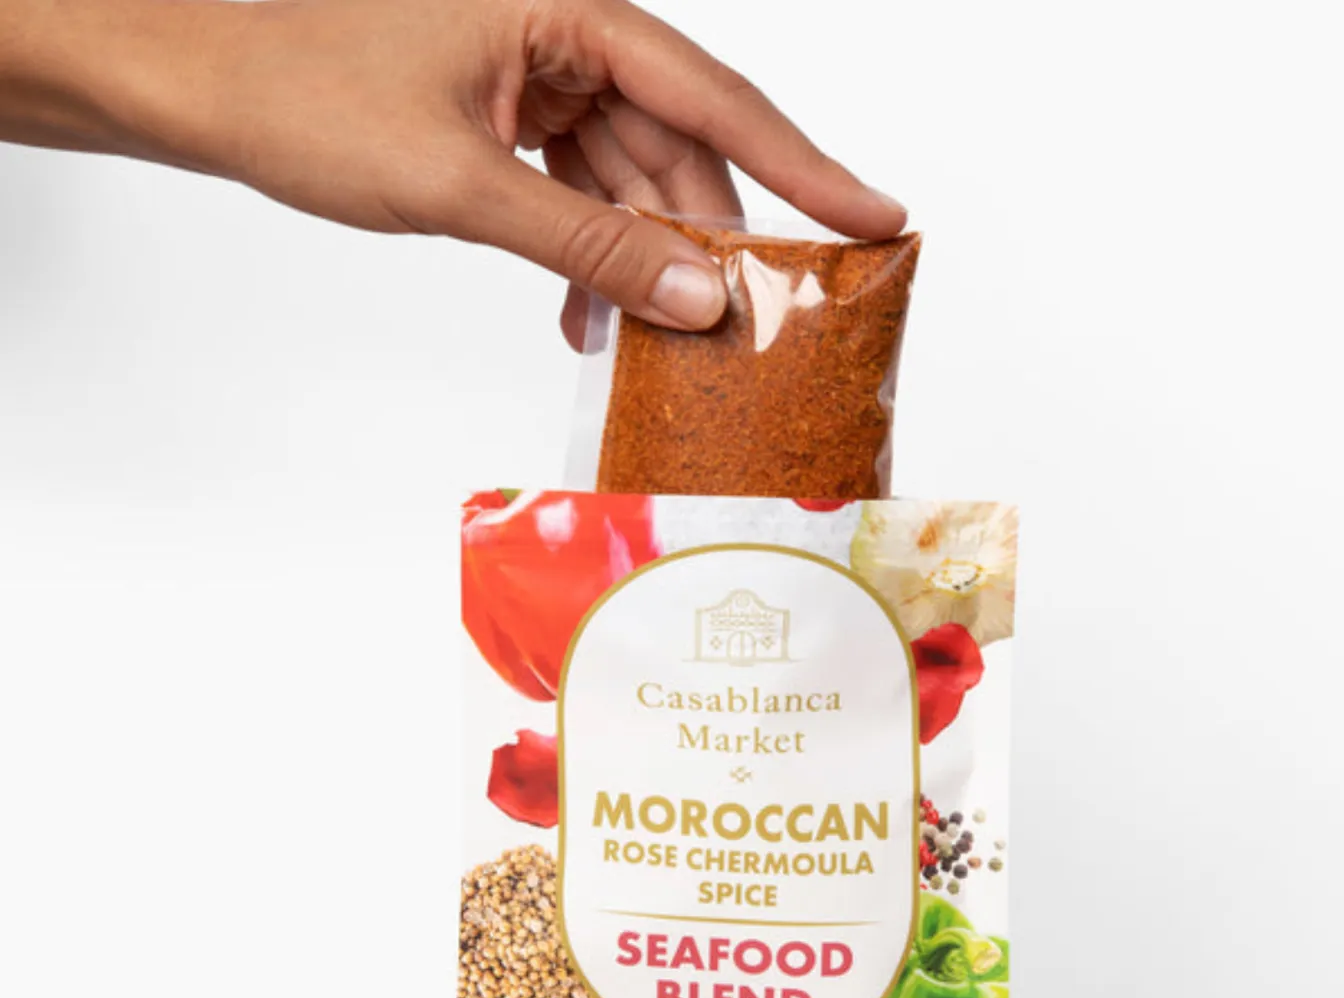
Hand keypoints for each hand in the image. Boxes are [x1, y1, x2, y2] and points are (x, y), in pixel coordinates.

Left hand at [0, 0, 904, 338]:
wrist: (196, 77)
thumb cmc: (302, 90)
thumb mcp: (463, 183)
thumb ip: (590, 244)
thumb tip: (702, 294)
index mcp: (569, 6)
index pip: (716, 94)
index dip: (805, 165)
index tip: (878, 220)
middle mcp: (564, 30)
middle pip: (681, 145)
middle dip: (711, 240)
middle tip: (756, 325)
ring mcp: (535, 72)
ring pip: (631, 178)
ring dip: (641, 265)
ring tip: (650, 347)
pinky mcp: (504, 114)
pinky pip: (579, 191)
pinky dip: (588, 255)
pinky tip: (583, 319)